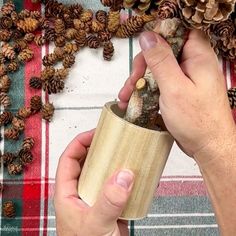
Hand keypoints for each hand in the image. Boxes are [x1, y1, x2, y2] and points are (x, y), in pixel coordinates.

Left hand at [54, 130, 134, 235]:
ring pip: (102, 173)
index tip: (95, 133)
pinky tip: (136, 174)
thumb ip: (108, 202)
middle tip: (113, 139)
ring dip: (113, 162)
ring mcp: (96, 198)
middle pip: (86, 162)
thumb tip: (124, 176)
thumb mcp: (95, 225)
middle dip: (98, 148)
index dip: (79, 143)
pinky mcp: (110, 205)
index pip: (68, 159)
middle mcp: (81, 192)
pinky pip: (116, 186)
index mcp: (68, 193)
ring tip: (125, 151)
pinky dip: (125, 178)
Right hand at [119, 30, 235, 160]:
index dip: (160, 37)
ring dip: (140, 81)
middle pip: (163, 53)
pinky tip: (134, 101)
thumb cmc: (197, 121)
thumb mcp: (174, 88)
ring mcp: (185, 80)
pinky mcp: (179, 92)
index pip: (179, 32)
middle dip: (143, 66)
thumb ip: (161, 60)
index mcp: (198, 57)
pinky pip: (159, 85)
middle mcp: (193, 65)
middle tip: (132, 81)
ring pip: (158, 71)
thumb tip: (148, 37)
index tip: (144, 51)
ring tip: (126, 96)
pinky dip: (146, 91)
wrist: (208, 146)